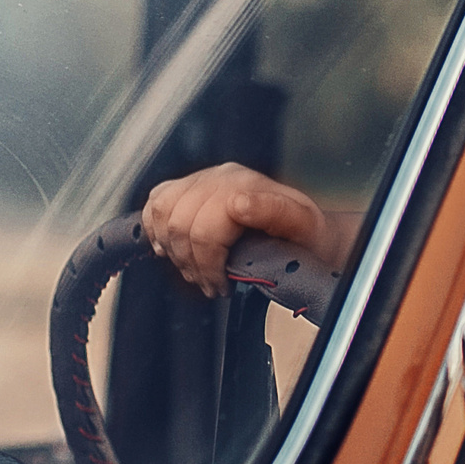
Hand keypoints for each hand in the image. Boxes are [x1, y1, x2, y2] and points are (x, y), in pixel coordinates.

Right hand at [142, 163, 333, 298]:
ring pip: (163, 212)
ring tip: (195, 271)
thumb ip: (276, 212)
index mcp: (247, 186)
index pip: (204, 230)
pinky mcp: (190, 186)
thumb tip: (239, 205)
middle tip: (209, 284)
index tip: (221, 286)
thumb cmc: (306, 235)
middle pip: (180, 225)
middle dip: (191, 264)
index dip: (208, 266)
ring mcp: (204, 179)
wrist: (307, 229)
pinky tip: (170, 248)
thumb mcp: (304, 227)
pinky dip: (157, 228)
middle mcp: (222, 177)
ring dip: (174, 250)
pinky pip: (157, 202)